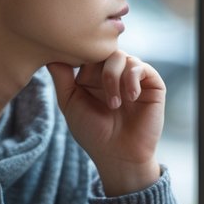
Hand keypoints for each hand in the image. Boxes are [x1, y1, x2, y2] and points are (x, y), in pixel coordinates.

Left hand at [46, 53, 164, 195]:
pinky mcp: (152, 83)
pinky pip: (141, 67)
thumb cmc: (93, 133)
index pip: (86, 52)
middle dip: (95, 68)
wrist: (119, 155)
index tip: (76, 76)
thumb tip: (50, 53)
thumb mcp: (70, 103)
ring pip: (120, 56)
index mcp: (93, 75)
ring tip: (114, 105)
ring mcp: (133, 77)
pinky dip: (132, 79)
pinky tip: (129, 98)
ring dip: (112, 78)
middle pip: (102, 49)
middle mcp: (114, 72)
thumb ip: (62, 78)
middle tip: (91, 88)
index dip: (80, 57)